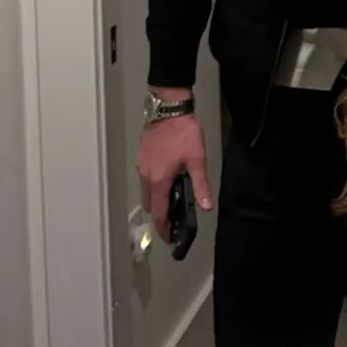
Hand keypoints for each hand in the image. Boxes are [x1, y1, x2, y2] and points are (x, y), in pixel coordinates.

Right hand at [136, 100, 212, 242]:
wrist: (169, 108)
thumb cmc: (183, 133)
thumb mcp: (197, 160)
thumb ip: (200, 185)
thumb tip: (206, 207)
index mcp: (159, 181)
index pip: (158, 213)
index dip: (163, 228)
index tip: (169, 238)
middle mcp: (146, 176)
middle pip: (150, 204)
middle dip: (160, 214)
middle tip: (175, 217)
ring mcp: (141, 166)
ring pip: (146, 191)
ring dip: (157, 198)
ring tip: (174, 196)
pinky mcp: (141, 156)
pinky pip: (146, 178)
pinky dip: (154, 184)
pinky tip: (168, 176)